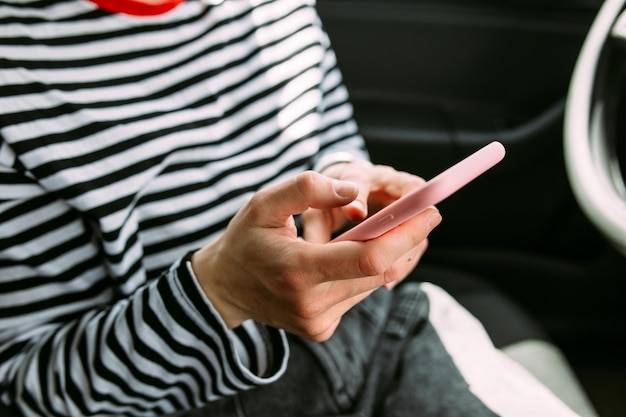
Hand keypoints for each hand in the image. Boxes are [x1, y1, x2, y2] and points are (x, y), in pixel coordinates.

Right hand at [191, 171, 440, 340]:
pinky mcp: (322, 329)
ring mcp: (318, 322)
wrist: (225, 289)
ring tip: (399, 227)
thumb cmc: (245, 241)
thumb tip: (354, 192)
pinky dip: (370, 272)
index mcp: (296, 271)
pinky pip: (359, 294)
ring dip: (391, 256)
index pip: (368, 258)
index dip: (406, 235)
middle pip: (380, 272)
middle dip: (407, 241)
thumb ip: (306, 190)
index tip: (430, 212)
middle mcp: (311, 304)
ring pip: (374, 285)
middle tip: (424, 212)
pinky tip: (368, 251)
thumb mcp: (263, 203)